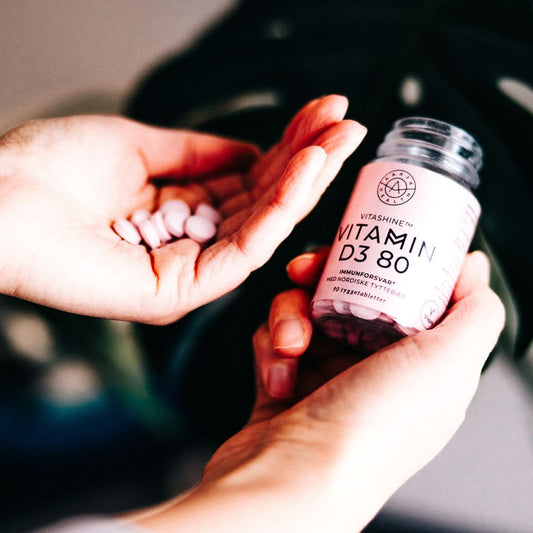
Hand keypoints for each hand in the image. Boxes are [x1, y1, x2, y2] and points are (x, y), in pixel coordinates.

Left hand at [0, 95, 365, 322]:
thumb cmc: (48, 171)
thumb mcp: (136, 147)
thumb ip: (196, 152)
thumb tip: (250, 147)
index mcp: (178, 212)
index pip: (247, 182)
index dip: (285, 148)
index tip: (321, 112)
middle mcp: (190, 244)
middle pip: (262, 205)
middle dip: (308, 162)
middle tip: (348, 123)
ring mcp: (189, 270)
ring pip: (263, 229)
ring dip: (303, 182)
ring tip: (338, 140)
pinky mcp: (183, 290)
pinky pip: (244, 251)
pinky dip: (278, 212)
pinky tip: (305, 172)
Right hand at [125, 251, 503, 531]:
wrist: (291, 483)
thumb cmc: (368, 432)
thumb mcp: (445, 364)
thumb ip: (474, 313)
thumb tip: (474, 268)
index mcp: (419, 364)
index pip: (405, 293)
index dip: (385, 261)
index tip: (363, 242)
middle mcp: (375, 369)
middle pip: (349, 294)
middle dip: (323, 279)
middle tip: (306, 272)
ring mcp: (327, 376)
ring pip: (306, 310)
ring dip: (289, 317)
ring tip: (289, 343)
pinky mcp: (286, 382)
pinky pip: (275, 337)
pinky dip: (271, 348)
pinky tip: (277, 375)